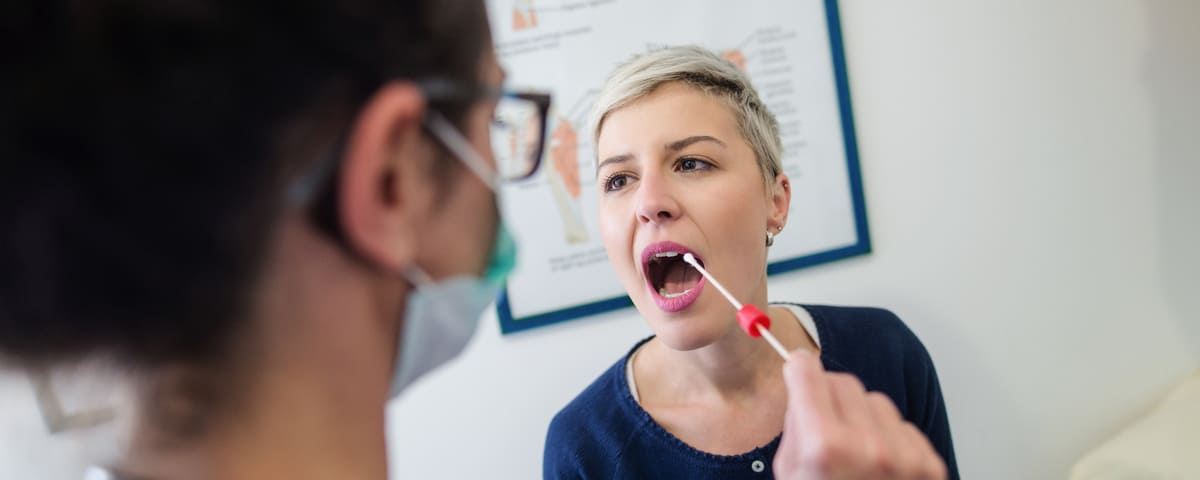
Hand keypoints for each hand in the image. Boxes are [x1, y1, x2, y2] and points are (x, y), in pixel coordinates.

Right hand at [774, 350, 945, 479]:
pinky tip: (879, 468)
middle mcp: (868, 447)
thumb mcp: (791, 473)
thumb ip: (798, 427)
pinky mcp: (931, 467)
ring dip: (863, 417)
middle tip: (824, 421)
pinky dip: (891, 439)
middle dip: (829, 395)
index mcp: (824, 447)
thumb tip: (804, 389)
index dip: (800, 371)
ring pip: (877, 401)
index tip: (799, 371)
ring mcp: (905, 457)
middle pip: (844, 382)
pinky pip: (904, 427)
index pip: (809, 373)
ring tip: (856, 453)